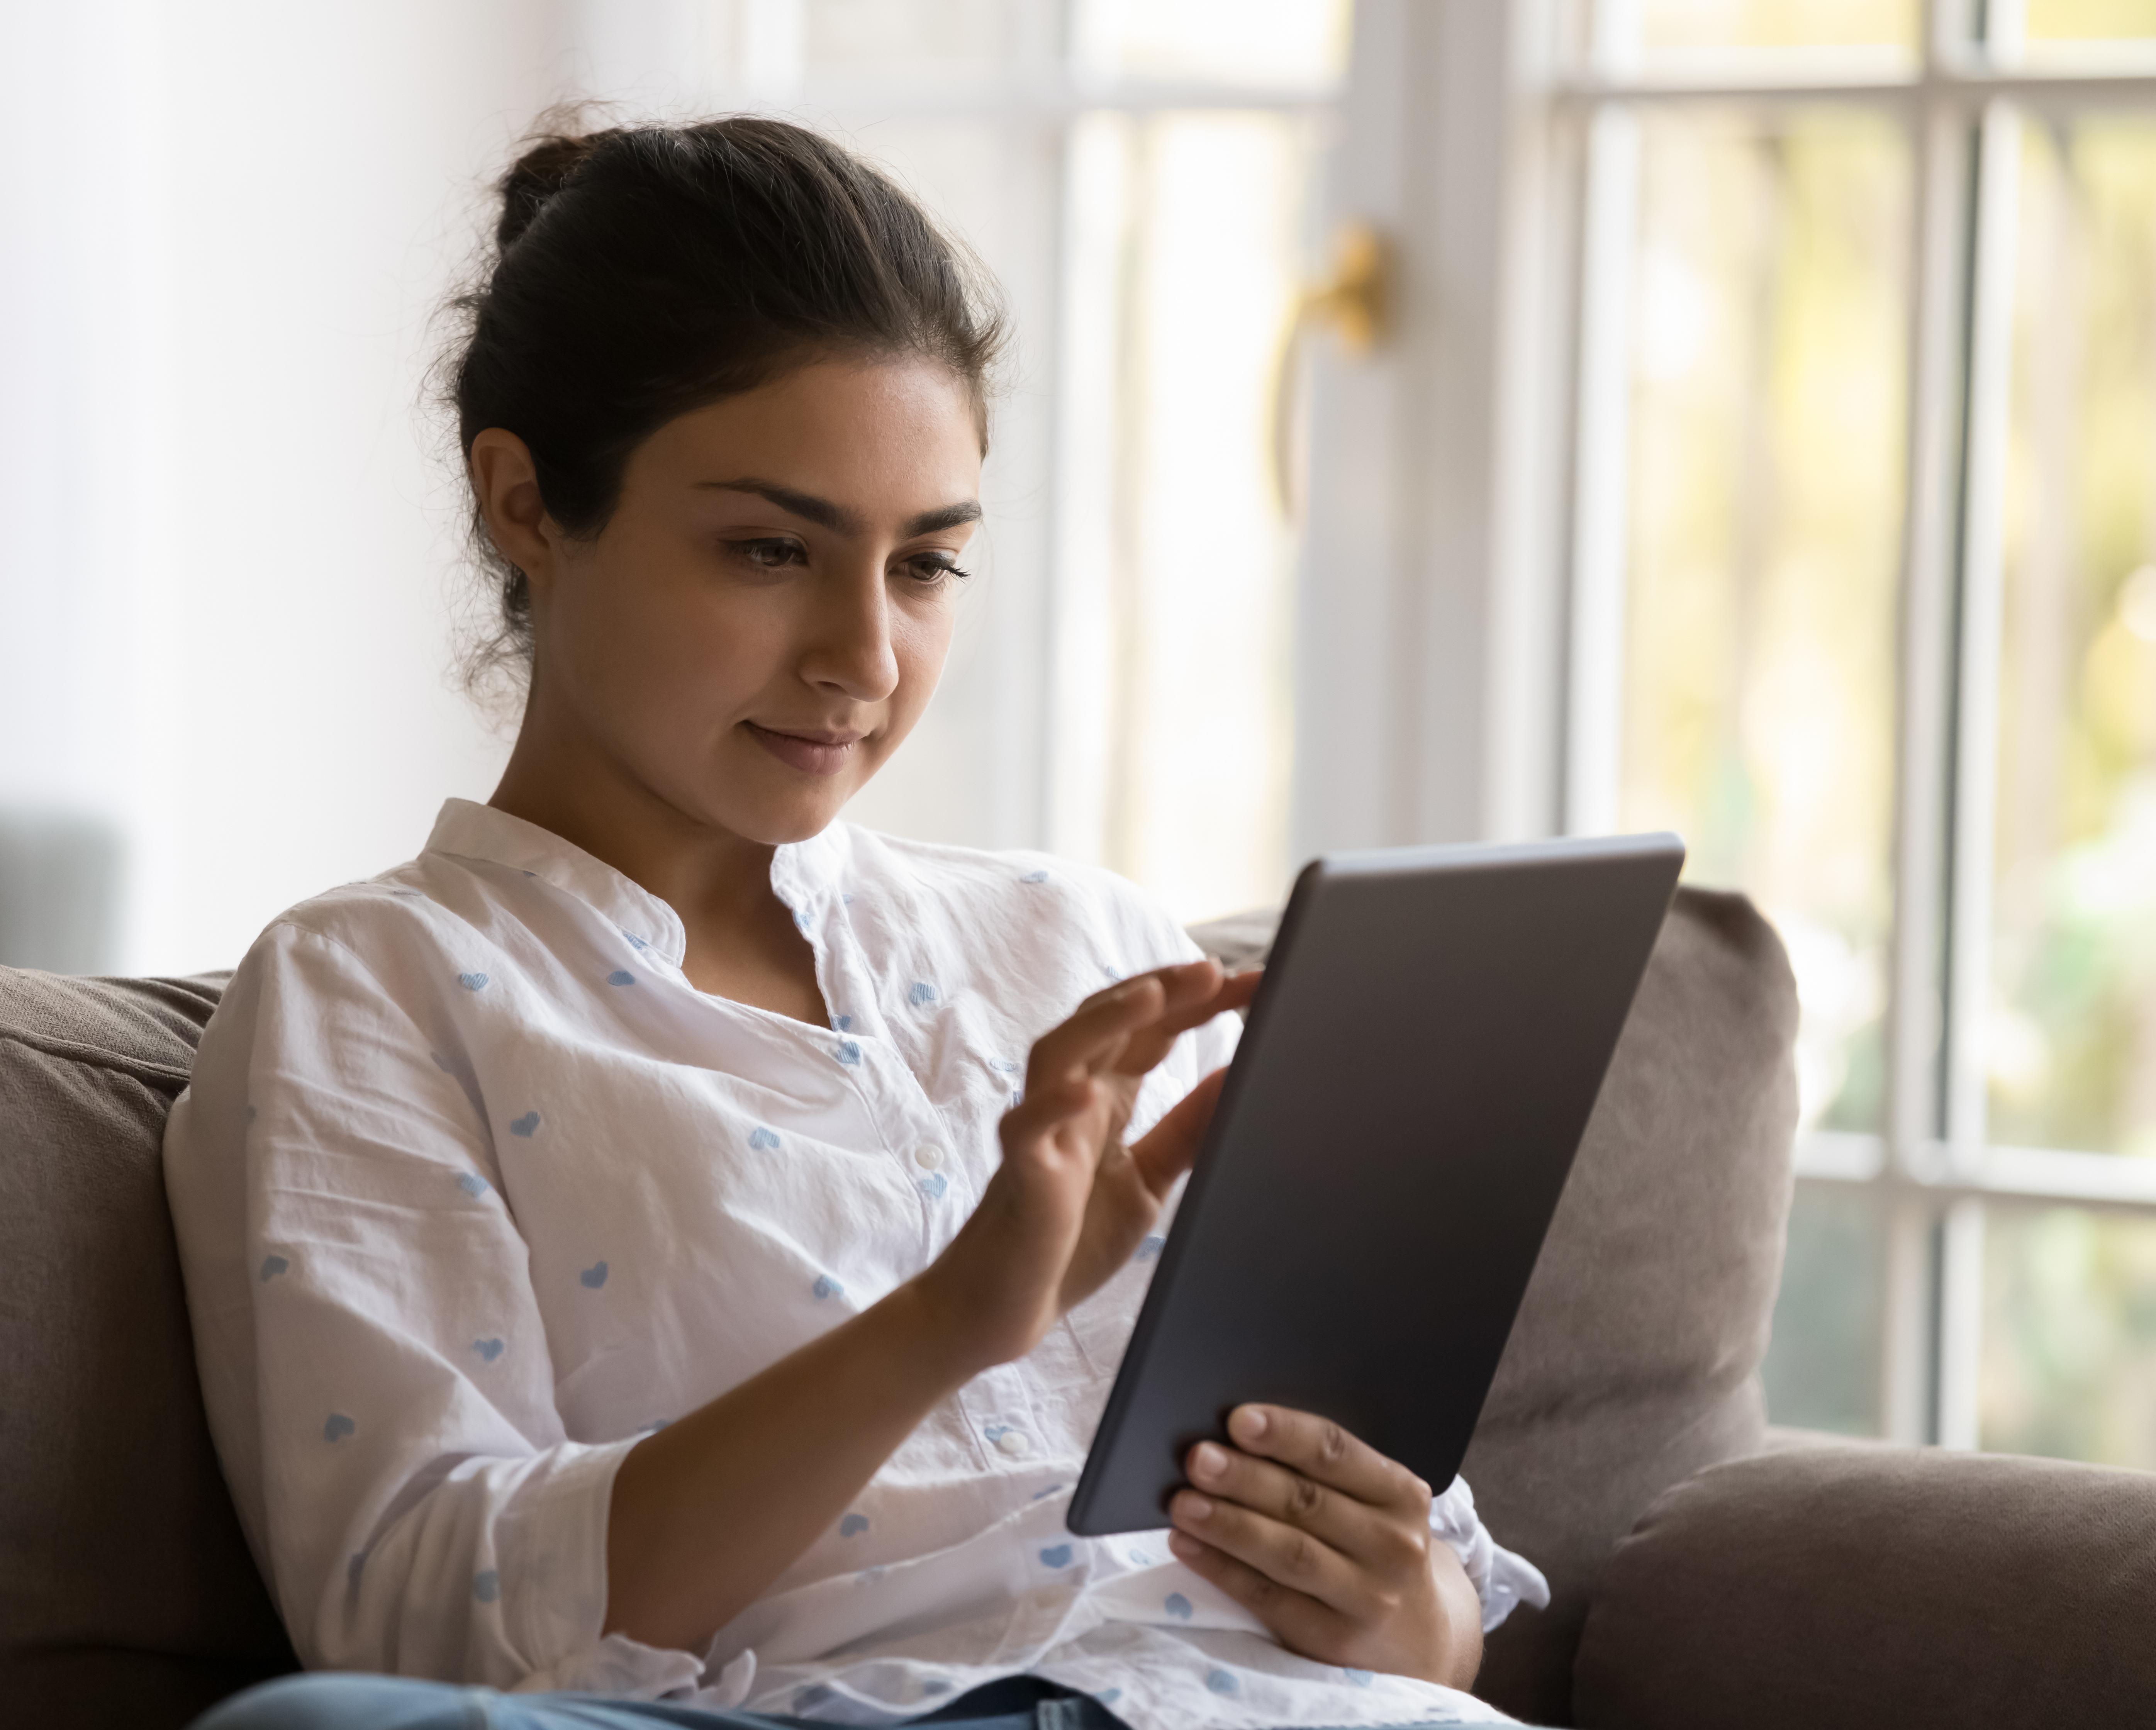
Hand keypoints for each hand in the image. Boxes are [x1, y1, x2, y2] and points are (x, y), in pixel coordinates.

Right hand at [915, 958, 1258, 1369]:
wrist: (1008, 1307)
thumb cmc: (1069, 1239)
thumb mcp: (1148, 1178)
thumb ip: (1187, 1129)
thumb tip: (1236, 1077)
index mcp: (1104, 1098)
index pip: (1152, 1031)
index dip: (1198, 1002)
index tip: (1255, 983)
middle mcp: (1071, 1100)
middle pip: (1109, 1022)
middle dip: (1161, 990)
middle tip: (1216, 971)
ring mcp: (1041, 1130)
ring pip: (1061, 1051)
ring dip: (1105, 1020)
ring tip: (1152, 996)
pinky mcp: (1019, 1170)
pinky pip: (1027, 1127)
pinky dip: (1053, 1103)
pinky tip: (1084, 1091)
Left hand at [1166, 1405, 1483, 1690]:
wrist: (1418, 1636)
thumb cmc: (1374, 1545)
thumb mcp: (1374, 1501)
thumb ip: (1323, 1470)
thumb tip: (1236, 1433)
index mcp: (1401, 1494)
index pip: (1338, 1453)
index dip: (1286, 1434)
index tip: (1239, 1419)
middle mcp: (1392, 1546)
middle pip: (1308, 1503)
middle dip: (1246, 1478)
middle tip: (1198, 1458)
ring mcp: (1366, 1598)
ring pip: (1288, 1553)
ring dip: (1229, 1524)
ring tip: (1183, 1502)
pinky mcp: (1333, 1640)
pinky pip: (1269, 1599)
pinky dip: (1222, 1570)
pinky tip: (1188, 1545)